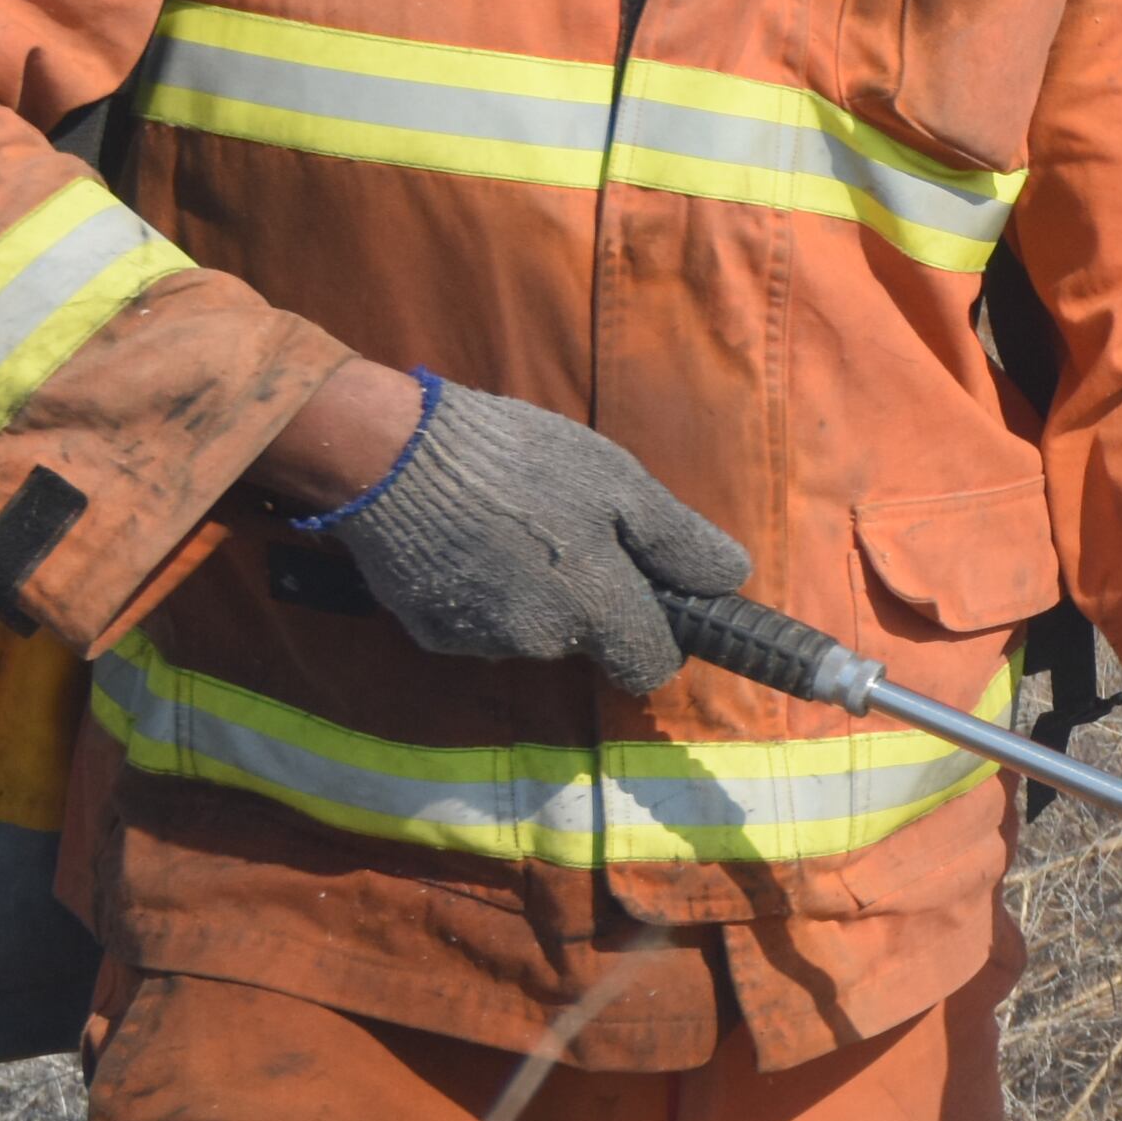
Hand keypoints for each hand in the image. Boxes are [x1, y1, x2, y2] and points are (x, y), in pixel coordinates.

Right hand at [325, 381, 750, 697]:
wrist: (389, 454)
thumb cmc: (517, 460)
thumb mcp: (618, 482)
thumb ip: (679, 541)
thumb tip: (732, 580)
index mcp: (597, 610)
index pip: (650, 667)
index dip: (658, 634)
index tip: (649, 596)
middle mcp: (541, 642)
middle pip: (586, 643)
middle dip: (588, 603)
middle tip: (566, 532)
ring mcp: (479, 642)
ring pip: (530, 635)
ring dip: (532, 596)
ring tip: (509, 527)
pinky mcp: (429, 633)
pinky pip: (477, 625)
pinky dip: (480, 594)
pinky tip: (465, 541)